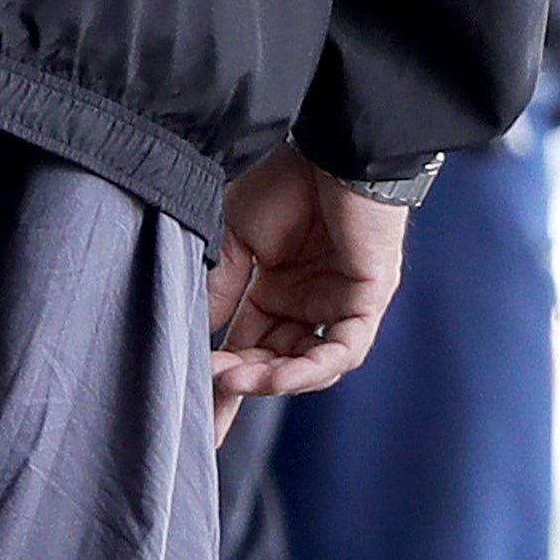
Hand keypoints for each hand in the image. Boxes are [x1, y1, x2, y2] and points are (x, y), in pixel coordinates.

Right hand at [203, 150, 411, 431]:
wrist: (328, 145)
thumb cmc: (280, 178)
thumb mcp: (233, 239)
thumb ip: (219, 288)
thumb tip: (196, 335)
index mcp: (275, 287)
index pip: (246, 344)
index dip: (221, 381)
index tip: (190, 414)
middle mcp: (309, 300)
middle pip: (275, 361)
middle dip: (242, 388)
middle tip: (208, 402)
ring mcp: (339, 301)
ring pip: (310, 363)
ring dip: (273, 379)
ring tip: (235, 382)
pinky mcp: (368, 296)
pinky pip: (343, 348)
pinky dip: (312, 367)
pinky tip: (280, 376)